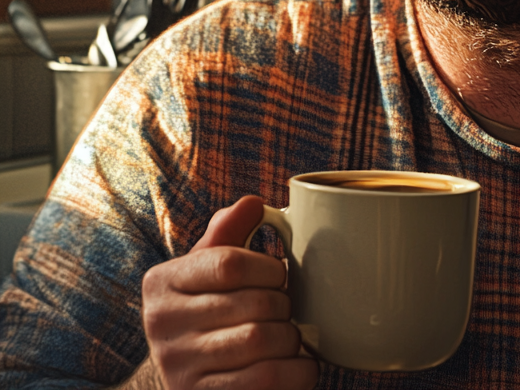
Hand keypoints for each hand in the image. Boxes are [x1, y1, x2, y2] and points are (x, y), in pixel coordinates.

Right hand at [139, 195, 317, 389]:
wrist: (183, 378)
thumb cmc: (205, 309)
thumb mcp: (205, 267)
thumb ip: (227, 232)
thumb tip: (253, 204)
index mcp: (162, 282)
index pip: (229, 263)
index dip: (268, 267)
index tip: (279, 275)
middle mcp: (161, 325)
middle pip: (251, 303)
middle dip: (284, 304)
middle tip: (288, 308)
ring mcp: (178, 368)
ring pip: (259, 340)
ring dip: (290, 337)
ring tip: (291, 335)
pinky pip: (264, 380)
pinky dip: (296, 371)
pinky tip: (301, 364)